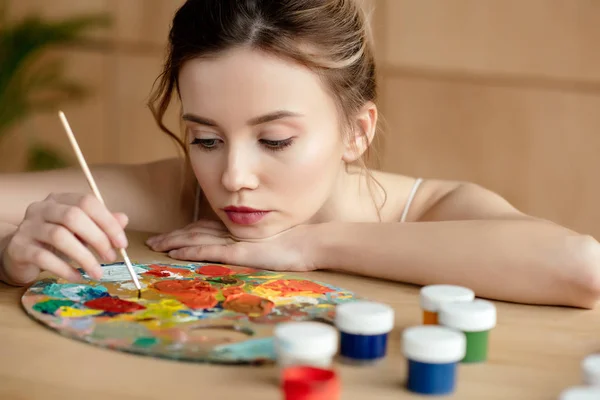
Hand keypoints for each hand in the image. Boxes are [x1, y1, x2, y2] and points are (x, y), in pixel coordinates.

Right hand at [1, 193, 128, 284]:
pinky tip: (78, 277)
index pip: (87, 202)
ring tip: (97, 273)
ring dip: (84, 257)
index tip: (122, 243)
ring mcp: (28, 227)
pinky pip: (44, 258)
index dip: (108, 222)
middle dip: (98, 238)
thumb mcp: (81, 231)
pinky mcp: (19, 248)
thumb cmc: (55, 241)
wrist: (20, 254)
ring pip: (59, 236)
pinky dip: (65, 269)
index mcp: (60, 199)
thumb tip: (123, 219)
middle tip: (110, 258)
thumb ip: (101, 224)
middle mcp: (42, 208)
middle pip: (73, 216)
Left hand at [146, 219, 315, 271]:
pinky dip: (190, 250)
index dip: (185, 231)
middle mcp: (231, 232)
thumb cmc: (294, 244)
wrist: (308, 244)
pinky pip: (208, 250)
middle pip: (195, 231)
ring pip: (196, 239)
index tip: (170, 236)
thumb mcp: (269, 242)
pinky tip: (176, 253)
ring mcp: (233, 241)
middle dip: (172, 236)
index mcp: (238, 230)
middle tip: (153, 241)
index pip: (205, 228)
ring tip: (156, 246)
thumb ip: (254, 243)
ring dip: (174, 242)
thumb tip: (246, 248)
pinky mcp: (237, 252)